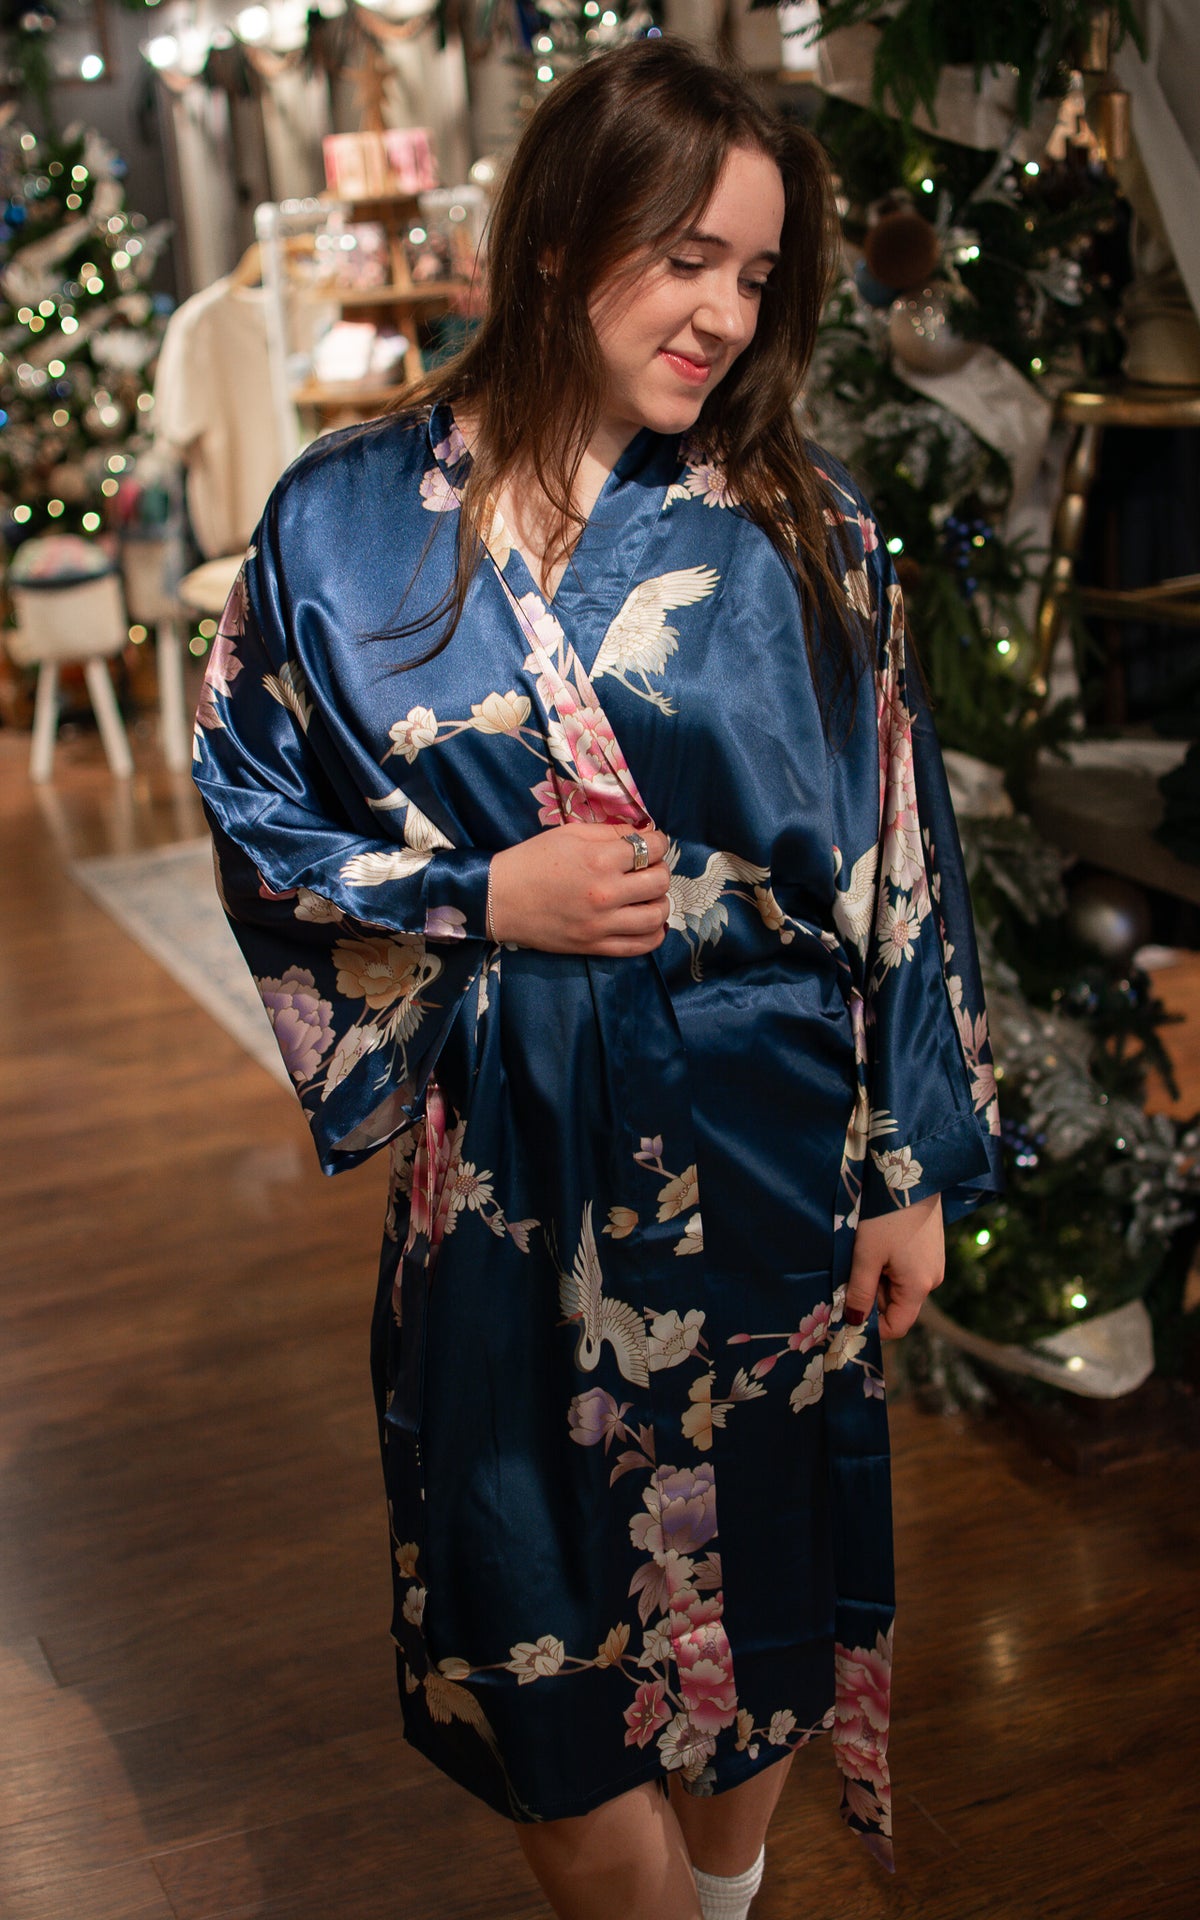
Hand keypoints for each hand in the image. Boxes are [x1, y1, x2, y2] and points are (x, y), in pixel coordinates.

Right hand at [488, 820, 671, 955]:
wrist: (500, 899)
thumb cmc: (532, 860)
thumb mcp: (570, 834)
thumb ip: (609, 833)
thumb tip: (641, 834)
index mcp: (599, 859)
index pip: (652, 848)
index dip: (658, 842)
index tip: (652, 843)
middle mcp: (606, 893)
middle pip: (659, 881)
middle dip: (660, 869)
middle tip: (648, 867)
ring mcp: (602, 924)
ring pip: (657, 915)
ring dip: (660, 902)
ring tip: (648, 896)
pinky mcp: (595, 946)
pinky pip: (640, 946)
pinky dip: (654, 934)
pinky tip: (650, 922)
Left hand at [844, 1193, 943, 1340]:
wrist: (911, 1175)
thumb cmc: (886, 1216)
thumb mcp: (866, 1255)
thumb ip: (860, 1292)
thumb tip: (855, 1322)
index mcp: (919, 1287)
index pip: (897, 1326)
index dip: (871, 1326)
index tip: (847, 1311)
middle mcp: (932, 1280)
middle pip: (897, 1305)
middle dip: (871, 1295)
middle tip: (852, 1270)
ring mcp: (934, 1264)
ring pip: (899, 1286)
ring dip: (878, 1277)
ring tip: (865, 1251)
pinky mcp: (930, 1249)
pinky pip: (906, 1270)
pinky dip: (888, 1264)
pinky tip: (878, 1243)